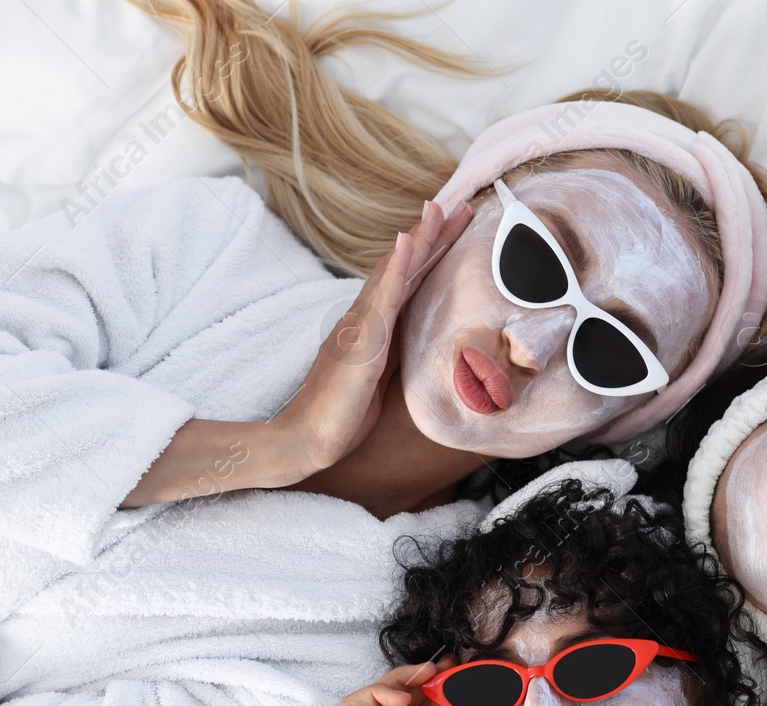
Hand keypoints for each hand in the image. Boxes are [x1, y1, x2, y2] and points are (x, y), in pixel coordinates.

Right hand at [272, 200, 473, 473]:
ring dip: (417, 239)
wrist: (306, 440)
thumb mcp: (378, 378)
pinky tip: (406, 243)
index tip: (455, 228)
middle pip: (404, 269)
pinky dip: (395, 269)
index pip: (408, 283)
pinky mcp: (359, 341)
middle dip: (432, 236)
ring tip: (437, 208)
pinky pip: (380, 299)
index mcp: (374, 327)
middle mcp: (366, 318)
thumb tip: (419, 344)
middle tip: (459, 204)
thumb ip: (395, 354)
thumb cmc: (342, 416)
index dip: (432, 254)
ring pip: (394, 274)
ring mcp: (360, 325)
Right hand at [331, 662, 462, 705]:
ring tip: (423, 677)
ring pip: (373, 696)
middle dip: (418, 678)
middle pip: (395, 698)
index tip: (453, 670)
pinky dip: (374, 693)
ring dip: (398, 680)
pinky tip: (401, 698)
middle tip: (441, 666)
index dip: (431, 688)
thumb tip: (443, 695)